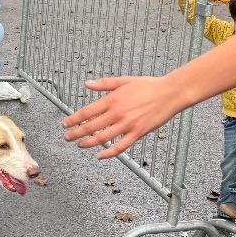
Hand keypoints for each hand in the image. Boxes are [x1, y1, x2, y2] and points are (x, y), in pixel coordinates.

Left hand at [61, 76, 179, 158]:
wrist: (170, 93)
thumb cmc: (148, 86)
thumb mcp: (123, 80)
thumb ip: (104, 84)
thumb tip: (86, 84)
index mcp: (112, 100)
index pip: (87, 112)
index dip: (73, 120)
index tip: (65, 124)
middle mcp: (118, 113)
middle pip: (91, 127)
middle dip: (76, 134)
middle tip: (67, 137)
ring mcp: (128, 125)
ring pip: (103, 138)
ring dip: (89, 143)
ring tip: (80, 145)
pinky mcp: (138, 133)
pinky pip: (120, 147)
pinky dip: (108, 153)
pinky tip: (99, 156)